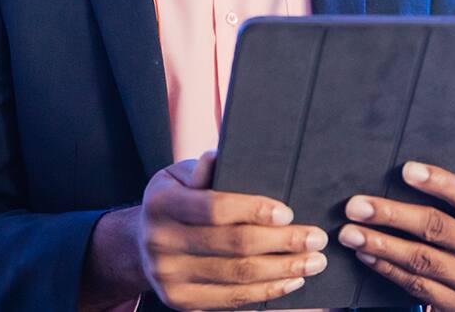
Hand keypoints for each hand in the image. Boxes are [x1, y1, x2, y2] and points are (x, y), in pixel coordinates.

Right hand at [85, 151, 327, 310]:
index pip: (214, 208)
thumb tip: (219, 157)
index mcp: (161, 204)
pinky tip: (290, 281)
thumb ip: (203, 169)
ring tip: (313, 262)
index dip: (254, 211)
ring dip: (283, 270)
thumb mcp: (179, 175)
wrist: (139, 244)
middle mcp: (160, 242)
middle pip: (233, 245)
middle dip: (283, 243)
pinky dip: (266, 291)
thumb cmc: (175, 201)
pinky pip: (231, 299)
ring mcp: (168, 276)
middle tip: (316, 238)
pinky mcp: (180, 300)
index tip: (288, 214)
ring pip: (237, 276)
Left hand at [336, 149, 454, 311]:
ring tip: (349, 232)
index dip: (438, 182)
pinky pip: (416, 286)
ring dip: (380, 244)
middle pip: (438, 229)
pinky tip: (365, 254)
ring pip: (422, 261)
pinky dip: (387, 268)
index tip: (405, 170)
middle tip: (355, 205)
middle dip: (391, 215)